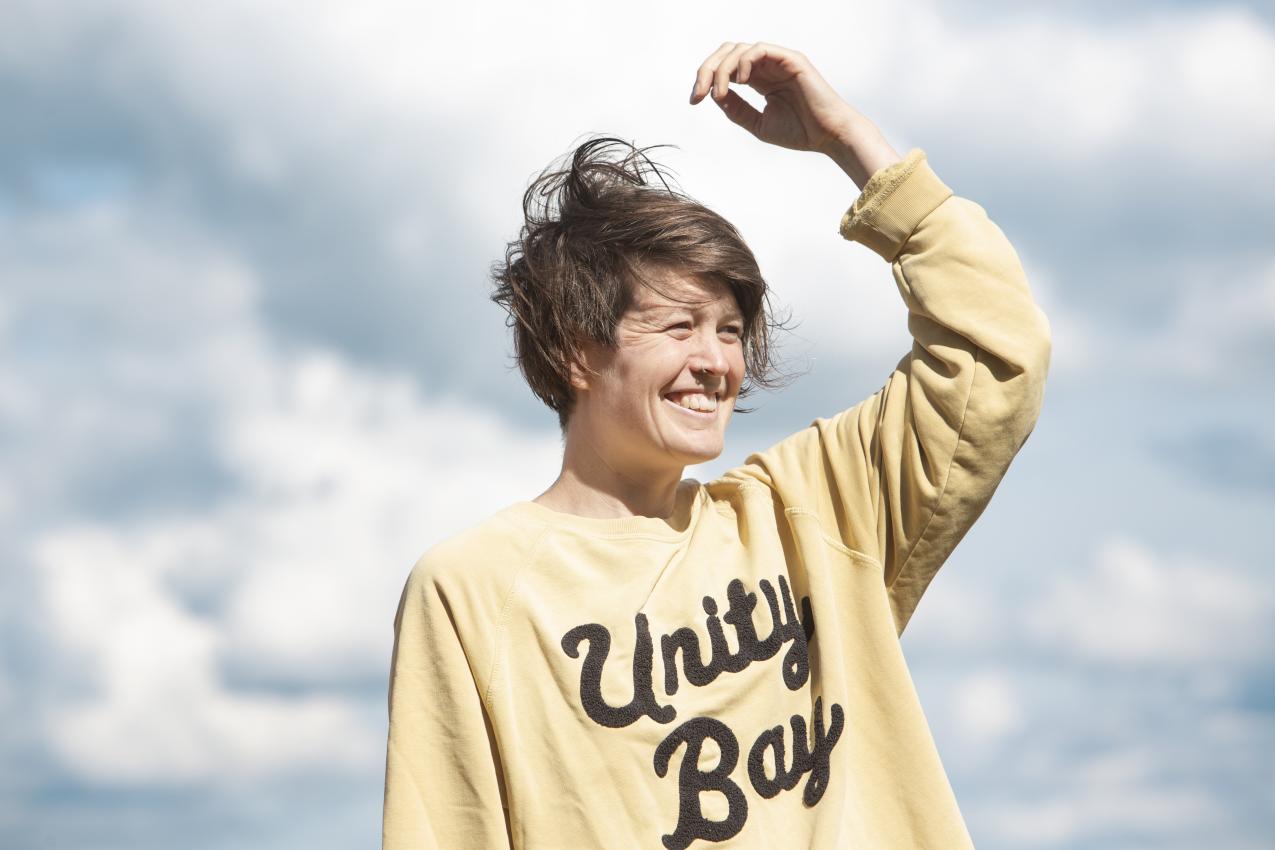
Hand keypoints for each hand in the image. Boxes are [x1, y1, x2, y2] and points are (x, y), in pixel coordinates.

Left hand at [689, 42, 901, 187]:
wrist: (828, 137)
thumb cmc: (800, 132)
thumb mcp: (758, 123)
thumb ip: (736, 109)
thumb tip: (714, 95)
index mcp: (759, 80)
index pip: (725, 68)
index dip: (706, 79)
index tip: (695, 100)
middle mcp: (767, 67)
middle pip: (727, 52)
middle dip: (707, 70)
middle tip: (699, 94)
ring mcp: (779, 60)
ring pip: (739, 49)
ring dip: (722, 69)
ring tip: (719, 93)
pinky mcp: (791, 59)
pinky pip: (759, 50)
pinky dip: (743, 62)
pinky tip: (739, 82)